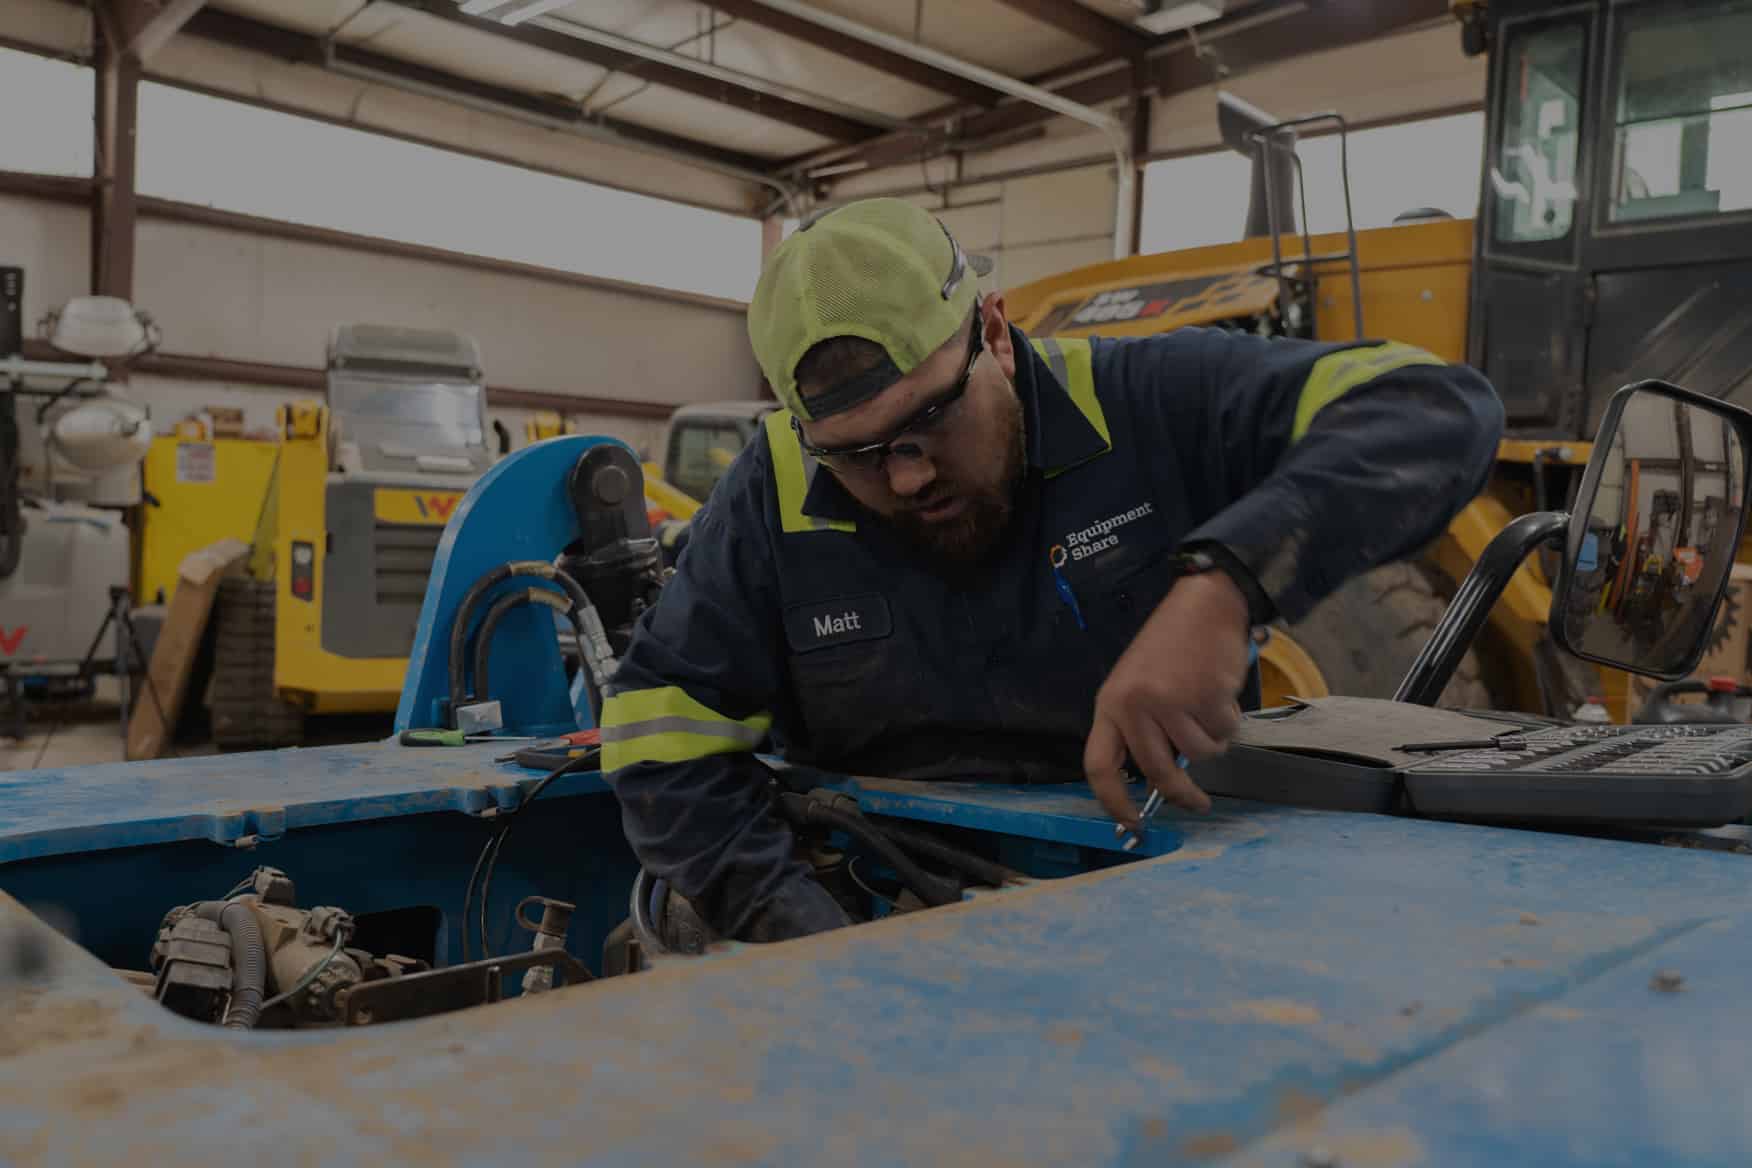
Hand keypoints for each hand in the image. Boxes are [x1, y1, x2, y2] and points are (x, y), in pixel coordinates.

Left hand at [1084, 570, 1251, 827]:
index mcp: (1111, 704)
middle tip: (1196, 803)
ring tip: (1207, 708)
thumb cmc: (1170, 647)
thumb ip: (1140, 730)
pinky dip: (1229, 720)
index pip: (1099, 765)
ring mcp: (1171, 700)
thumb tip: (1155, 782)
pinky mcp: (1206, 696)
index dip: (1113, 802)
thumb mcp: (1138, 686)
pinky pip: (1224, 731)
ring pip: (1199, 753)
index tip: (1131, 823)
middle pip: (1156, 770)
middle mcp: (1136, 705)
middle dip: (1180, 794)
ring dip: (1212, 740)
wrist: (1205, 605)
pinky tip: (1220, 692)